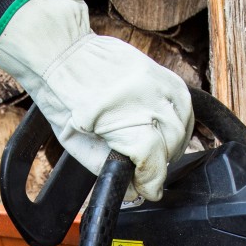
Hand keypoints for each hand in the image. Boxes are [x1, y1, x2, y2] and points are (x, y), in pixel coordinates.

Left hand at [0, 0, 193, 200]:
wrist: (62, 54)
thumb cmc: (62, 99)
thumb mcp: (78, 146)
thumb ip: (108, 169)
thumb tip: (135, 190)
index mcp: (117, 117)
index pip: (153, 158)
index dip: (151, 181)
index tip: (148, 190)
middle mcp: (143, 96)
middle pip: (172, 142)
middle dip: (160, 165)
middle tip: (146, 173)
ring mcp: (156, 81)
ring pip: (183, 124)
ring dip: (173, 145)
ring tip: (156, 153)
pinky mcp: (161, 71)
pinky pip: (184, 103)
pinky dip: (179, 122)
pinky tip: (166, 130)